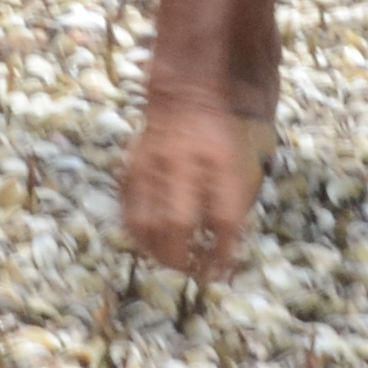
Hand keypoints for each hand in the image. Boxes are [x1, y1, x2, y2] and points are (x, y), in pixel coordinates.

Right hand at [122, 98, 266, 277]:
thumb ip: (235, 200)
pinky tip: (150, 244)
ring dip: (158, 252)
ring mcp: (151, 166)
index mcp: (218, 161)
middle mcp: (182, 164)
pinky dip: (139, 235)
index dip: (223, 251)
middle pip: (179, 223)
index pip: (223, 217)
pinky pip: (129, 211)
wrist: (182, 96)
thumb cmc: (217, 134)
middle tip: (192, 271)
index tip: (223, 270)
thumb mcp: (238, 161)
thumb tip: (228, 247)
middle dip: (184, 257)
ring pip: (148, 222)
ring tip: (170, 262)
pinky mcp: (131, 169)